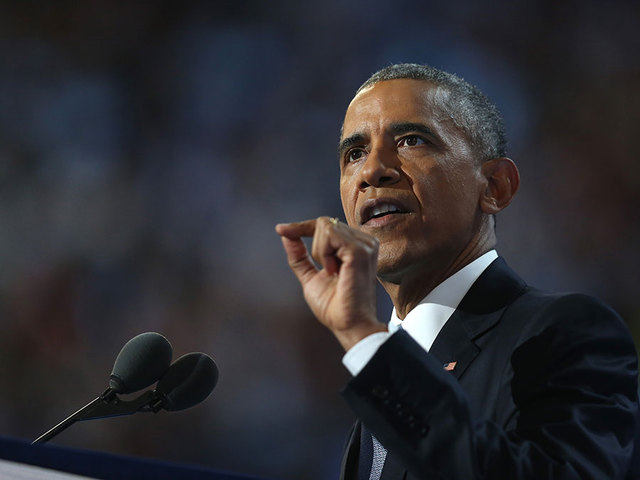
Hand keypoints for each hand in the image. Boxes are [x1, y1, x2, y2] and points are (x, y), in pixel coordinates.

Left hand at [276, 217, 386, 350]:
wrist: (346, 324)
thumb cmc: (334, 306)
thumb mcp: (310, 276)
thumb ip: (299, 256)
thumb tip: (285, 234)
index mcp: (355, 246)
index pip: (326, 225)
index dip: (301, 226)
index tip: (280, 229)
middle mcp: (363, 242)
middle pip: (323, 223)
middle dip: (315, 247)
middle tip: (327, 271)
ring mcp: (365, 245)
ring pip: (325, 227)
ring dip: (320, 252)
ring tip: (334, 273)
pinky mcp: (360, 250)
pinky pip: (330, 235)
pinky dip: (324, 254)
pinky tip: (336, 272)